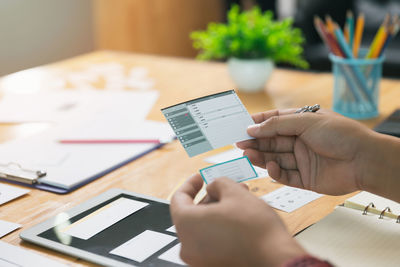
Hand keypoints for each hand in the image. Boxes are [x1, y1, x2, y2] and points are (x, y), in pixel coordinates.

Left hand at [170, 174, 304, 266]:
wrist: (276, 260)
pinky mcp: (212, 266)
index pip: (178, 199)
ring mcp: (199, 260)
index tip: (200, 177)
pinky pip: (210, 242)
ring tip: (238, 201)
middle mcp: (187, 246)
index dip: (190, 184)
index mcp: (186, 225)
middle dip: (210, 197)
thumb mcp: (236, 193)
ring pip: (202, 228)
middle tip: (225, 188)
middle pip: (192, 214)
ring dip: (217, 212)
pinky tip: (238, 219)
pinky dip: (219, 228)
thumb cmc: (255, 229)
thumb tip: (214, 186)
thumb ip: (218, 183)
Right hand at [237, 109, 373, 194]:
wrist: (363, 160)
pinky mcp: (304, 179)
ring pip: (275, 158)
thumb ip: (277, 125)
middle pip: (272, 141)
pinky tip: (271, 167)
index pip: (275, 121)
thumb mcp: (306, 121)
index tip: (242, 125)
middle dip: (256, 141)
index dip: (258, 123)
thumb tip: (252, 128)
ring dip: (261, 156)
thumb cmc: (339, 134)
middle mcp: (300, 141)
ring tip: (247, 154)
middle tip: (239, 143)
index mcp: (302, 123)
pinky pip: (285, 175)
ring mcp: (302, 160)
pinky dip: (275, 172)